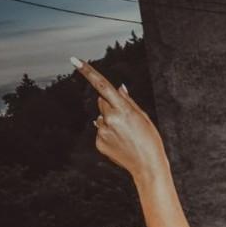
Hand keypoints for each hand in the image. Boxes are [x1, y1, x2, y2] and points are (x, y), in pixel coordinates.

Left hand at [73, 60, 167, 181]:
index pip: (102, 85)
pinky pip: (100, 131)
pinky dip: (108, 134)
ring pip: (100, 118)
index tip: (75, 60)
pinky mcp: (99, 143)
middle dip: (110, 105)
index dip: (88, 72)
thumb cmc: (150, 140)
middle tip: (127, 120)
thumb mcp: (144, 117)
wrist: (148, 166)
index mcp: (123, 109)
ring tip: (125, 135)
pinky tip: (120, 143)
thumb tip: (118, 88)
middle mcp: (109, 119)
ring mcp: (103, 132)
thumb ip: (128, 101)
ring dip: (110, 121)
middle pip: (102, 102)